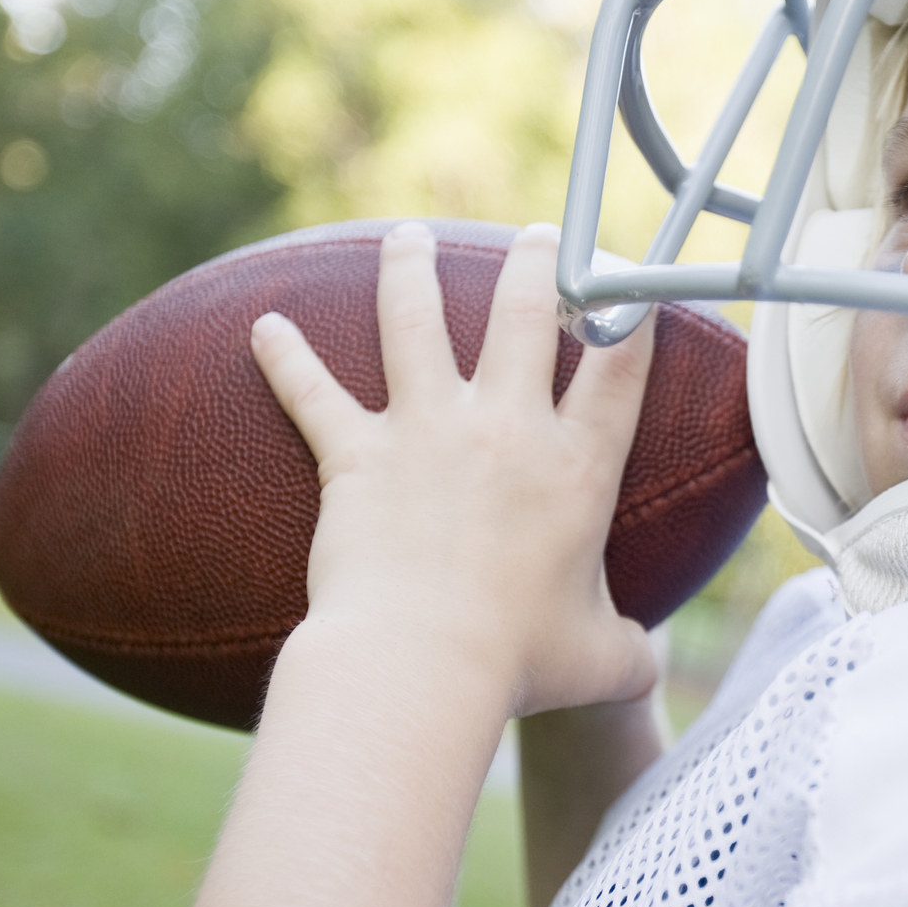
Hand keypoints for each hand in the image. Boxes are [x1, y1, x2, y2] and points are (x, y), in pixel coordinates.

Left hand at [249, 221, 657, 717]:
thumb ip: (629, 654)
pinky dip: (284, 358)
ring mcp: (426, 431)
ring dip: (410, 269)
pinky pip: (311, 392)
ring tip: (408, 236)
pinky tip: (262, 327)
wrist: (419, 664)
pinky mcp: (356, 454)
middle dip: (535, 262)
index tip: (632, 281)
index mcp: (575, 468)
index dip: (631, 314)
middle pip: (524, 314)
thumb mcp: (599, 662)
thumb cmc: (514, 665)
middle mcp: (506, 429)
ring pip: (415, 320)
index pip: (618, 368)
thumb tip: (645, 671)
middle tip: (535, 235)